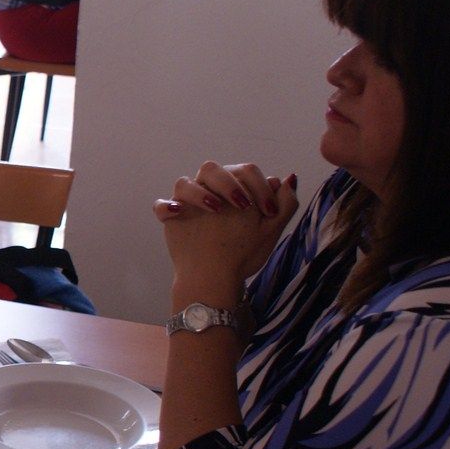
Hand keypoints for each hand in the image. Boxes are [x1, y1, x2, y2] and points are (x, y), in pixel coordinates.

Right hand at [154, 163, 298, 291]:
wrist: (217, 280)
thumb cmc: (243, 254)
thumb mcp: (270, 231)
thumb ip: (285, 204)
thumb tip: (288, 178)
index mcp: (233, 189)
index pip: (245, 171)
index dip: (260, 185)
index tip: (269, 211)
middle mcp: (209, 191)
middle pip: (211, 168)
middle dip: (229, 183)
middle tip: (243, 205)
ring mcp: (188, 204)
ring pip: (184, 182)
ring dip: (200, 191)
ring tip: (216, 209)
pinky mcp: (172, 218)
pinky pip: (161, 205)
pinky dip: (167, 206)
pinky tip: (178, 213)